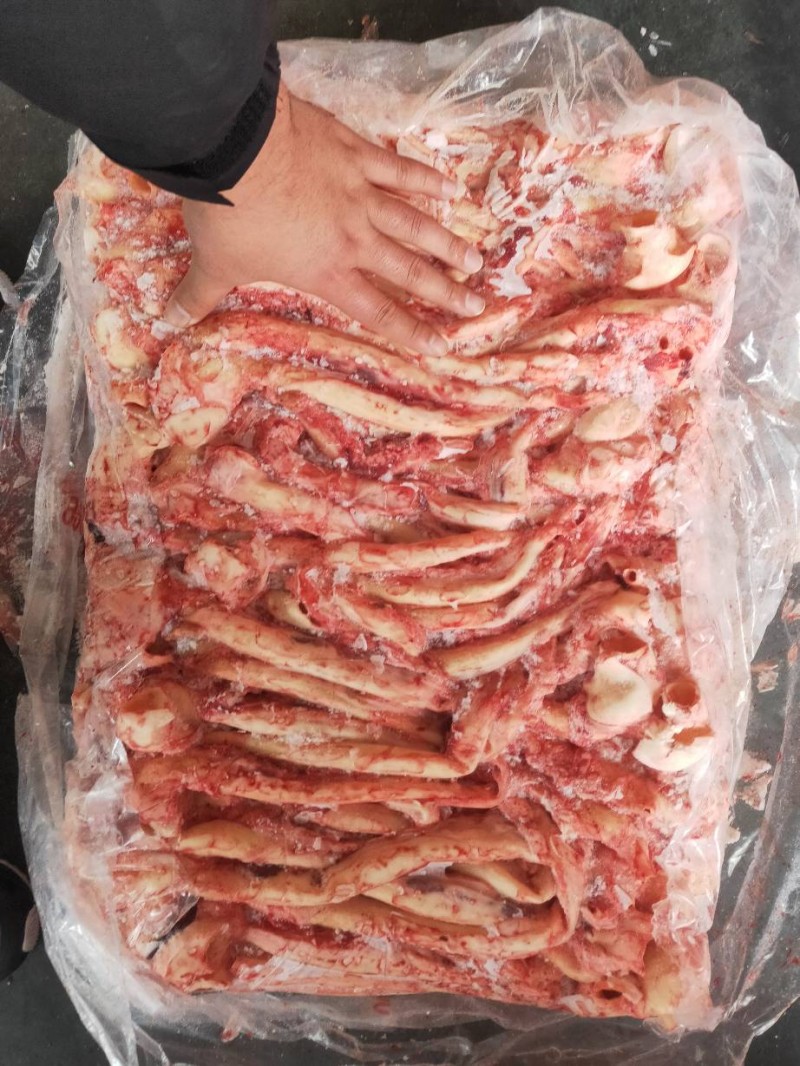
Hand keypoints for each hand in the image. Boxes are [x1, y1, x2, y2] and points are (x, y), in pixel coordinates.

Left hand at [164, 84, 483, 354]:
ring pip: (416, 223)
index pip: (377, 311)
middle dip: (446, 291)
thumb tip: (169, 322)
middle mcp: (354, 239)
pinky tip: (450, 187)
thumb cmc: (230, 214)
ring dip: (447, 241)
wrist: (237, 148)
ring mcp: (360, 194)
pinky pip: (399, 169)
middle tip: (478, 304)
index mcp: (326, 272)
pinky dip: (425, 178)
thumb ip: (197, 296)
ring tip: (477, 256)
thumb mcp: (213, 263)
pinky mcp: (357, 154)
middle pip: (410, 271)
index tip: (440, 345)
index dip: (410, 331)